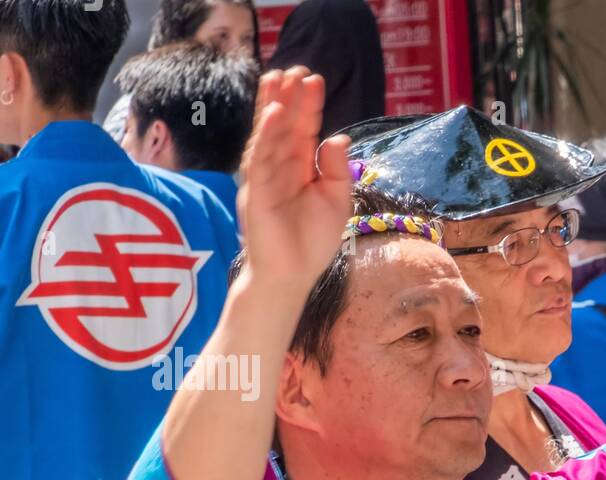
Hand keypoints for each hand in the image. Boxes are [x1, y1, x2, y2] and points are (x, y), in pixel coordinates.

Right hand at [237, 68, 352, 296]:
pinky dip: (265, 135)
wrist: (292, 275)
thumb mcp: (336, 202)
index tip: (315, 79)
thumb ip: (336, 171)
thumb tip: (338, 137)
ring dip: (273, 106)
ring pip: (268, 135)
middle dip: (289, 97)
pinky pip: (259, 157)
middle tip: (296, 68)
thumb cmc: (312, 242)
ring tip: (279, 78)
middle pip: (284, 125)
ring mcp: (266, 177)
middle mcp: (281, 168)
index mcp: (301, 169)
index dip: (309, 105)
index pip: (304, 130)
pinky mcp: (256, 190)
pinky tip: (272, 113)